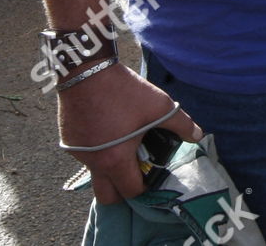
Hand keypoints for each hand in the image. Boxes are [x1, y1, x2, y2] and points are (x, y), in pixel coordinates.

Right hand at [58, 63, 203, 203]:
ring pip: (94, 174)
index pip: (130, 191)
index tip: (151, 175)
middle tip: (134, 173)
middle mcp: (94, 163)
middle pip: (106, 196)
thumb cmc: (125, 91)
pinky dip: (96, 152)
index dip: (144, 187)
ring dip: (108, 169)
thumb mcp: (159, 106)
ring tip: (123, 147)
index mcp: (116, 160)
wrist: (87, 70)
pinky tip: (107, 131)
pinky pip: (84, 156)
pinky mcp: (68, 140)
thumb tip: (197, 136)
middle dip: (121, 192)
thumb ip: (181, 124)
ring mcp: (77, 153)